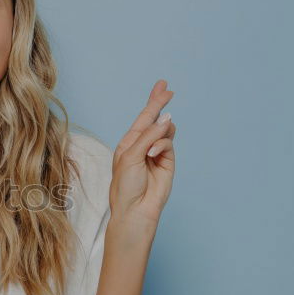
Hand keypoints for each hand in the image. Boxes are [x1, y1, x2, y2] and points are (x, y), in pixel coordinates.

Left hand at [109, 79, 176, 229]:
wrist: (135, 208)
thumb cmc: (125, 185)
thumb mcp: (130, 155)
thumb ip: (148, 136)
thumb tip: (166, 119)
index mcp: (129, 142)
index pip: (143, 117)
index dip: (153, 101)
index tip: (162, 85)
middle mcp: (143, 145)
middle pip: (156, 119)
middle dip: (160, 104)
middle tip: (168, 89)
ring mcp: (157, 153)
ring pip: (165, 130)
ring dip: (159, 132)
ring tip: (149, 147)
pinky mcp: (168, 161)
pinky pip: (168, 143)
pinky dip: (161, 144)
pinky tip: (152, 154)